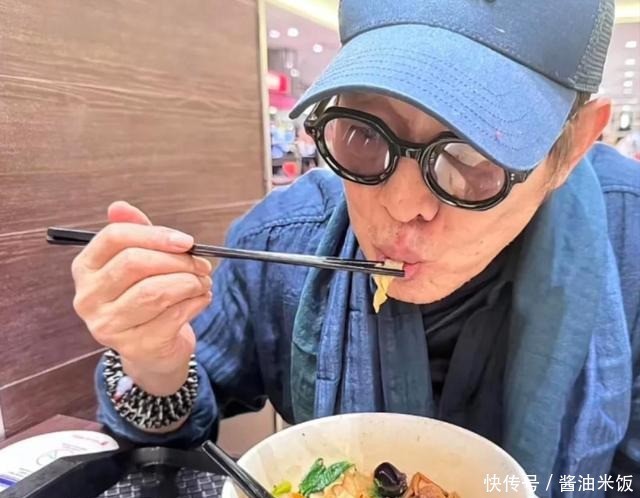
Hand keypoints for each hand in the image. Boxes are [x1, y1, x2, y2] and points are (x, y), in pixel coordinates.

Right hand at [71, 201, 212, 394]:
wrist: (153, 349)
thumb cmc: (146, 296)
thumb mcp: (140, 261)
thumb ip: (135, 232)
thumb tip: (119, 206)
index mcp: (85, 268)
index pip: (114, 237)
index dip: (155, 234)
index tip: (186, 241)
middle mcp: (88, 298)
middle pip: (134, 262)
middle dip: (177, 260)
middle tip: (202, 264)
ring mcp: (108, 325)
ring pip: (155, 291)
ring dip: (189, 282)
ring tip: (203, 281)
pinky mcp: (135, 346)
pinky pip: (173, 315)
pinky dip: (196, 302)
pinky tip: (201, 298)